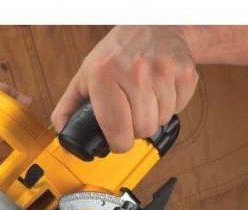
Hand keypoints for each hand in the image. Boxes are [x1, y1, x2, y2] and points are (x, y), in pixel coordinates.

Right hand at [0, 73, 30, 175]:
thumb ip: (0, 92)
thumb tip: (27, 103)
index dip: (7, 127)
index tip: (18, 118)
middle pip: (1, 151)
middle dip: (16, 137)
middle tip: (22, 125)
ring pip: (6, 161)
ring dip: (16, 148)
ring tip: (10, 134)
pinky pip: (5, 170)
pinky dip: (11, 158)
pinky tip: (5, 146)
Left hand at [51, 26, 198, 152]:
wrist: (153, 26)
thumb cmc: (116, 54)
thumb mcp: (85, 76)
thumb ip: (69, 107)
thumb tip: (63, 133)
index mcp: (104, 75)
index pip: (116, 129)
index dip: (119, 144)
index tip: (118, 142)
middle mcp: (134, 71)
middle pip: (143, 129)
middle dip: (136, 129)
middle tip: (131, 114)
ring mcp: (162, 71)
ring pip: (161, 121)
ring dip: (154, 117)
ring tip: (145, 99)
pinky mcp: (184, 73)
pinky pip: (179, 108)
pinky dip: (170, 106)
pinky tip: (160, 91)